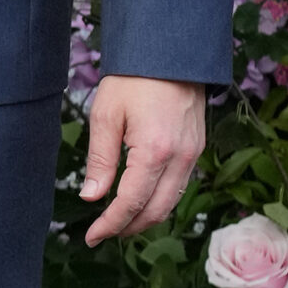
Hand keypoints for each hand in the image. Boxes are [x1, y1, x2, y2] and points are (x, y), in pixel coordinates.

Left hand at [80, 75, 205, 245]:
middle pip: (156, 211)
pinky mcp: (197, 147)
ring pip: (171, 202)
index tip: (91, 236)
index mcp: (155, 151)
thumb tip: (92, 197)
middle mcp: (180, 158)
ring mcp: (193, 153)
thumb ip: (100, 160)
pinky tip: (141, 200)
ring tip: (119, 222)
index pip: (131, 203)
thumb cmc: (134, 79)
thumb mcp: (106, 116)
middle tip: (103, 234)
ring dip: (146, 218)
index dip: (110, 224)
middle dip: (128, 228)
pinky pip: (180, 185)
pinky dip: (160, 200)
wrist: (171, 52)